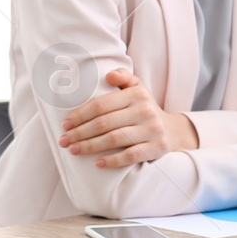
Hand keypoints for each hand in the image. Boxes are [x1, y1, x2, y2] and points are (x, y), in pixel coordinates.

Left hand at [59, 68, 197, 168]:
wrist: (172, 131)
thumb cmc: (144, 109)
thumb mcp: (138, 89)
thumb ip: (123, 77)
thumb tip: (109, 74)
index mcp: (137, 95)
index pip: (101, 104)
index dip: (80, 115)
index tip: (65, 124)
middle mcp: (145, 111)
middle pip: (105, 123)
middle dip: (80, 133)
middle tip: (64, 140)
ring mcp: (152, 130)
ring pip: (115, 139)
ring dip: (90, 146)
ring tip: (73, 150)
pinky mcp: (156, 147)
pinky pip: (131, 155)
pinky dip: (112, 160)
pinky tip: (97, 163)